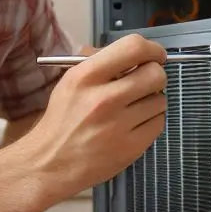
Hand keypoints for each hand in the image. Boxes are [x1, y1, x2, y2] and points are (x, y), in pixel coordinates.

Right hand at [20, 34, 167, 198]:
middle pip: (155, 74)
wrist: (50, 163)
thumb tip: (135, 54)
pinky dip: (151, 121)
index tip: (155, 55)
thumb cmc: (62, 121)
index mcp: (86, 77)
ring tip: (133, 108)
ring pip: (160, 100)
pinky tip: (133, 124)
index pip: (134, 48)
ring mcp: (118, 125)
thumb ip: (100, 62)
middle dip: (155, 76)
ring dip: (152, 101)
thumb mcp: (70, 82)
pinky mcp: (131, 147)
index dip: (152, 49)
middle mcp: (103, 99)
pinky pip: (159, 123)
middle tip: (146, 83)